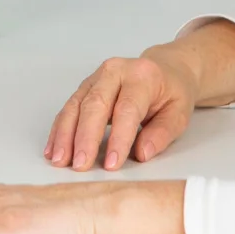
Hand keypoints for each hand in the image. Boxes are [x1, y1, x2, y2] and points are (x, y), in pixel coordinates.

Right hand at [45, 49, 197, 171]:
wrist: (167, 68)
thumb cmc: (172, 92)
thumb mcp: (179, 113)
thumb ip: (162, 133)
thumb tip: (142, 153)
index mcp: (143, 76)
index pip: (127, 109)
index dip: (118, 138)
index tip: (111, 164)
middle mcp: (116, 71)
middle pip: (95, 104)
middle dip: (85, 137)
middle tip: (79, 165)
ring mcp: (98, 77)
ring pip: (76, 105)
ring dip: (66, 135)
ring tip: (60, 160)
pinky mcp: (86, 86)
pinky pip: (69, 107)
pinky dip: (60, 129)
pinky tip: (54, 149)